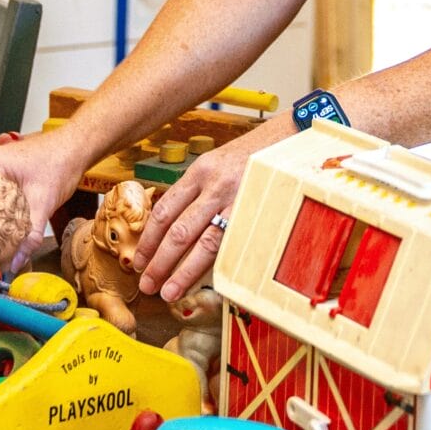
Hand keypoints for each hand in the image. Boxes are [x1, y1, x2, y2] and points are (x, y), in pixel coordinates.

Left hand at [135, 131, 272, 301]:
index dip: (148, 240)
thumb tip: (173, 228)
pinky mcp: (259, 213)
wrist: (291, 138)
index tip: (139, 261)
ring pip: (205, 243)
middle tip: (147, 284)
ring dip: (183, 271)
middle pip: (179, 231)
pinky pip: (234, 245)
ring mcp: (239, 201)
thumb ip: (197, 191)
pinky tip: (209, 282)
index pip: (165, 211)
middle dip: (159, 262)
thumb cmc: (252, 155)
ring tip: (169, 292)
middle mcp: (216, 186)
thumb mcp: (217, 163)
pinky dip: (219, 266)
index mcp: (200, 172)